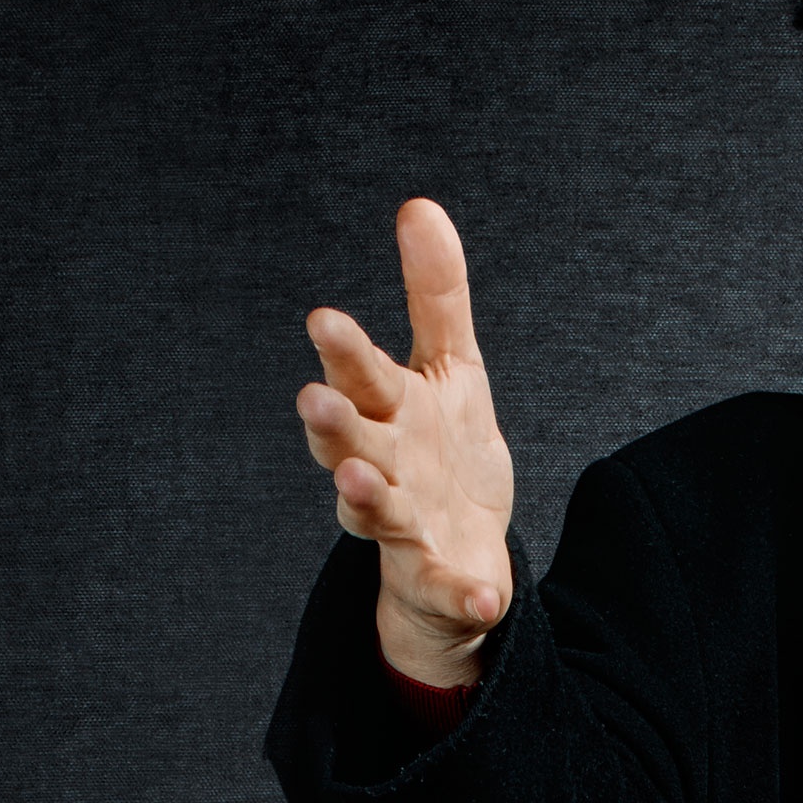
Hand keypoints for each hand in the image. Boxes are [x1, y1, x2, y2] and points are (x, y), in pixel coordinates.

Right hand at [294, 199, 516, 685]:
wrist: (458, 553)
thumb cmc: (443, 451)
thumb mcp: (452, 368)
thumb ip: (435, 295)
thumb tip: (420, 205)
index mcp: (387, 413)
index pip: (360, 375)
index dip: (343, 352)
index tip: (324, 318)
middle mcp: (382, 469)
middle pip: (352, 442)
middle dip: (332, 423)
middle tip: (312, 399)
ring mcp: (405, 528)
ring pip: (375, 513)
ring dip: (363, 499)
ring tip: (354, 483)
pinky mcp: (438, 580)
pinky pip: (449, 592)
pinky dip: (465, 597)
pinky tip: (489, 596)